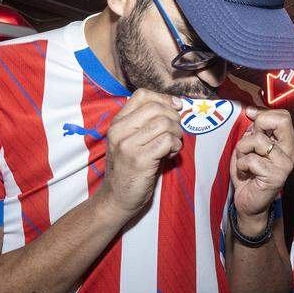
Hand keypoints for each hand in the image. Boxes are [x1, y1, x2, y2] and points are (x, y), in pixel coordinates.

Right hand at [96, 89, 182, 217]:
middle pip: (156, 107)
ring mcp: (128, 145)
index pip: (142, 94)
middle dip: (174, 117)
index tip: (176, 108)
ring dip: (177, 133)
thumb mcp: (131, 140)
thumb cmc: (130, 168)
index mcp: (117, 122)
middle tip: (176, 132)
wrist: (117, 198)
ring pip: (164, 123)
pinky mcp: (140, 160)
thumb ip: (146, 122)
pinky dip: (175, 146)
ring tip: (173, 145)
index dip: (164, 98)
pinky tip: (171, 154)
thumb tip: (176, 104)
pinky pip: (167, 141)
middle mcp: (119, 131)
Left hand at [231, 107, 293, 231]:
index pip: (283, 116)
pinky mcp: (276, 176)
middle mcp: (290, 152)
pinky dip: (242, 165)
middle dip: (258, 126)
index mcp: (286, 143)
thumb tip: (251, 111)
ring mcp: (285, 164)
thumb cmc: (248, 175)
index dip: (263, 115)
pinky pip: (251, 159)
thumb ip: (253, 130)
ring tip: (245, 163)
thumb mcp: (249, 147)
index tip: (251, 123)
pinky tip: (246, 174)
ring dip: (243, 150)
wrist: (248, 204)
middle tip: (250, 143)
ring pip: (258, 140)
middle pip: (282, 121)